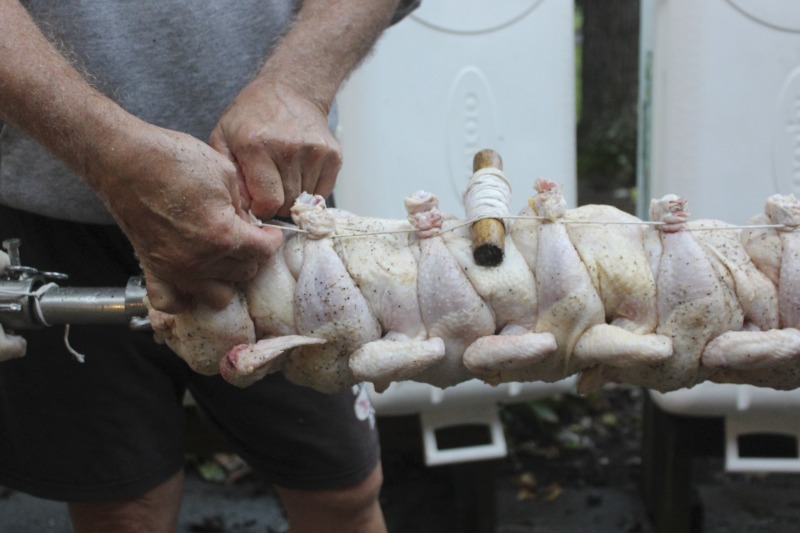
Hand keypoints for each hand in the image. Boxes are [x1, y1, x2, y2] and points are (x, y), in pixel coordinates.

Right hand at [101, 126, 282, 312]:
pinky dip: (185, 297)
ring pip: (218, 295)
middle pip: (244, 273)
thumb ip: (243, 207)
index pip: (264, 252)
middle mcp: (200, 260)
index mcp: (223, 234)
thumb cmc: (173, 159)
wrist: (124, 159)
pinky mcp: (152, 269)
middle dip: (251, 255)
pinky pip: (173, 303)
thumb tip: (250, 225)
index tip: (269, 232)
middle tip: (246, 237)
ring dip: (226, 278)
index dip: (272, 239)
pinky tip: (193, 278)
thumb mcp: (224, 173)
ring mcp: (175, 269)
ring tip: (223, 256)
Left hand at [209, 79, 341, 218]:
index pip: (269, 202)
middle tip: (271, 192)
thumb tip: (246, 207)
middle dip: (277, 205)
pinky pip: (323, 192)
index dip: (262, 210)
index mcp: (257, 147)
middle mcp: (289, 149)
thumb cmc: (252, 117)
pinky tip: (300, 174)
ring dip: (294, 197)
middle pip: (288, 203)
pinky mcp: (333, 155)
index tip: (259, 203)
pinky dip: (311, 191)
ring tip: (284, 178)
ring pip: (306, 200)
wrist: (291, 90)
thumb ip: (229, 174)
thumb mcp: (224, 137)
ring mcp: (315, 151)